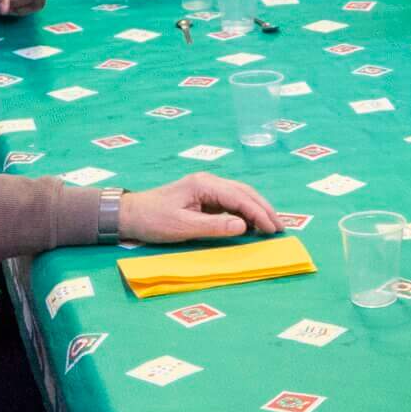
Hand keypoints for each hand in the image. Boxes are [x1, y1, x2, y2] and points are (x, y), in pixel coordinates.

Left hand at [122, 172, 280, 243]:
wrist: (130, 214)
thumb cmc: (153, 220)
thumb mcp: (182, 226)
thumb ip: (214, 226)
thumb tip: (244, 226)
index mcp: (205, 184)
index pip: (240, 197)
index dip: (259, 213)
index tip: (273, 229)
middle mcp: (209, 182)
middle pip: (245, 192)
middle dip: (264, 209)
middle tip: (280, 228)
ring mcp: (207, 188)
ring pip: (240, 196)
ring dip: (257, 210)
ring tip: (271, 226)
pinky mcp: (204, 198)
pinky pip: (231, 203)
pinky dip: (245, 212)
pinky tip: (251, 224)